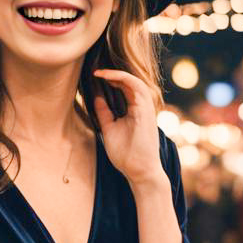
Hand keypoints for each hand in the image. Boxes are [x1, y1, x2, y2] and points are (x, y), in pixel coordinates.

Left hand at [92, 68, 164, 188]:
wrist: (138, 171)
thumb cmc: (126, 154)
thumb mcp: (109, 129)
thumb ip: (104, 113)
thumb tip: (96, 97)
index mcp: (135, 110)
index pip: (125, 88)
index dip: (111, 80)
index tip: (95, 76)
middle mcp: (142, 107)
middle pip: (130, 82)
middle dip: (113, 73)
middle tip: (95, 70)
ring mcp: (146, 108)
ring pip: (135, 81)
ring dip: (117, 74)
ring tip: (100, 73)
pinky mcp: (146, 111)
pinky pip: (137, 87)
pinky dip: (123, 79)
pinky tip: (109, 77)